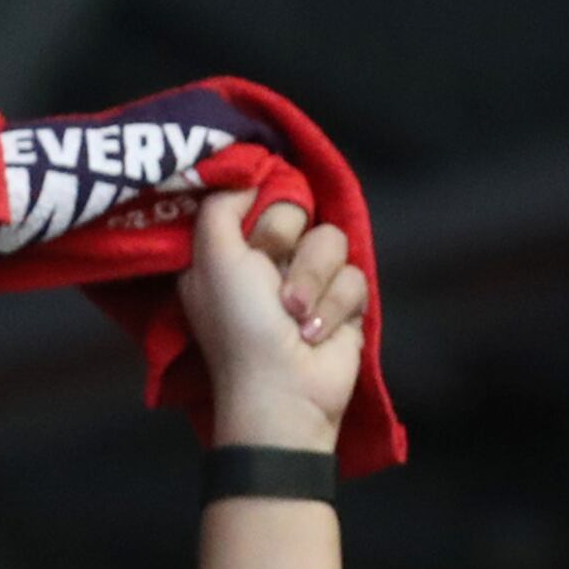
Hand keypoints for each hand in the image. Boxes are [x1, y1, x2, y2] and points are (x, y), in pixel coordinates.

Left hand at [179, 187, 364, 455]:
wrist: (285, 391)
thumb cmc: (242, 326)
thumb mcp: (213, 258)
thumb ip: (220, 207)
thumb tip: (249, 177)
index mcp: (230, 250)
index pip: (258, 196)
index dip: (261, 208)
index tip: (255, 229)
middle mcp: (268, 261)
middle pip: (299, 211)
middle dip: (289, 247)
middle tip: (274, 287)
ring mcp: (310, 281)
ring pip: (332, 241)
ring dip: (314, 281)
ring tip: (297, 318)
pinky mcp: (345, 303)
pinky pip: (355, 275)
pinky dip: (336, 307)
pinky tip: (320, 334)